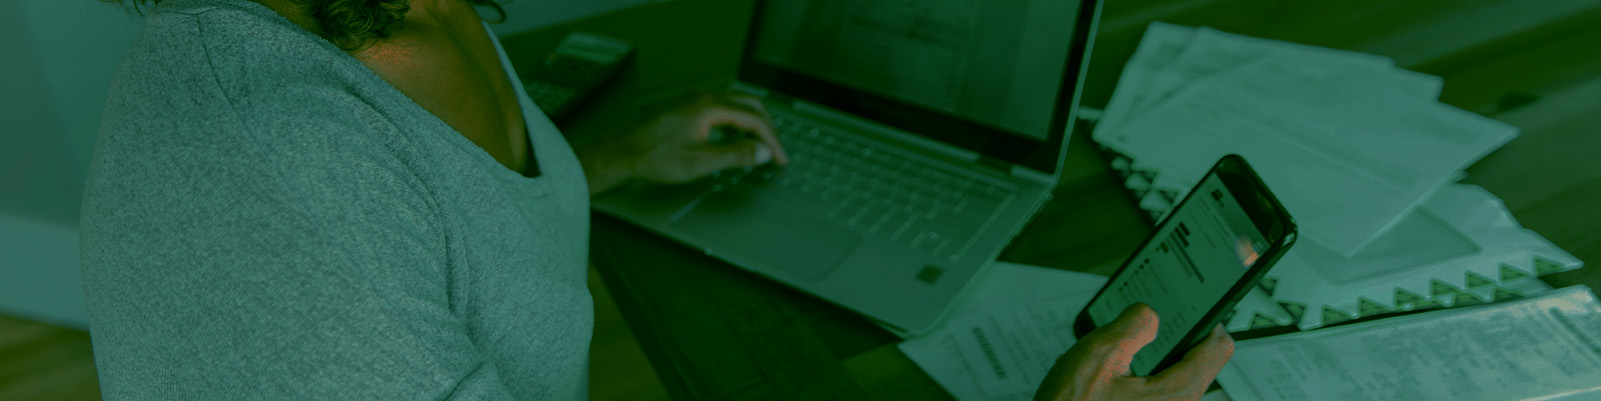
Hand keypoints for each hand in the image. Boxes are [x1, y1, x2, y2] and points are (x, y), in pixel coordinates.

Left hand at [615, 92, 788, 183]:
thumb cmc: (654, 156)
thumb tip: (762, 152)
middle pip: (749, 105)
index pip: (754, 118)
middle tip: (775, 150)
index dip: (771, 139)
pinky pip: (721, 110)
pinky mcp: (688, 109)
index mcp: (710, 107)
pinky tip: (734, 141)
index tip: (779, 157)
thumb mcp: (700, 162)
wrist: (623, 153)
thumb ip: (736, 156)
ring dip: (751, 125)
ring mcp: (695, 102)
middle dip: (766, 128)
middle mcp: (704, 98)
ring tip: (759, 147)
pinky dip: (736, 124)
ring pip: (736, 106)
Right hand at [1034, 303, 1234, 400]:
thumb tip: (1147, 315)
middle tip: (1142, 331)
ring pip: (1173, 380)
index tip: (1190, 309)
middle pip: (1196, 363)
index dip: (1205, 320)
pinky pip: (1157, 396)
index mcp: (1178, 392)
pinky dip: (1140, 382)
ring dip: (1151, 364)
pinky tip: (1111, 381)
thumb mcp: (1098, 355)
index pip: (1218, 346)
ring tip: (1120, 358)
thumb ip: (1131, 325)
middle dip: (1170, 342)